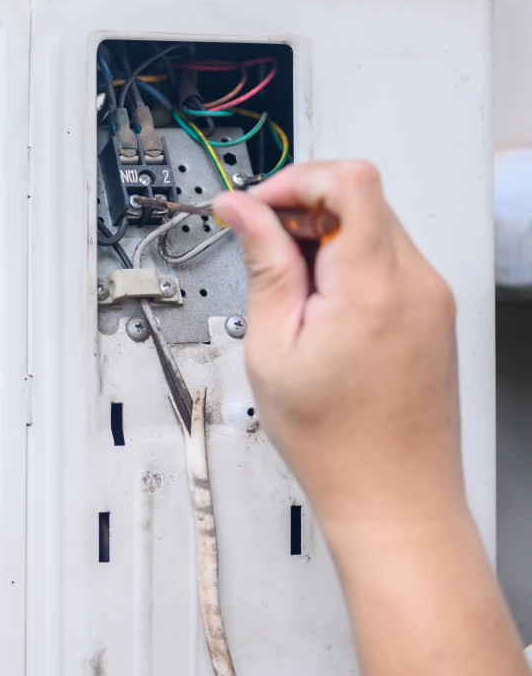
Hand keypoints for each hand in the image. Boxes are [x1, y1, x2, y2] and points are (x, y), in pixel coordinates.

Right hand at [213, 161, 462, 524]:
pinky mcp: (433, 310)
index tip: (257, 206)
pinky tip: (318, 307)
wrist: (393, 494)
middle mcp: (415, 282)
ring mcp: (432, 296)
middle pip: (359, 195)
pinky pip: (387, 256)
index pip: (349, 181)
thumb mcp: (273, 347)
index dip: (294, 181)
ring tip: (290, 293)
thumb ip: (263, 265)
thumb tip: (241, 210)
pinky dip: (346, 261)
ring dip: (322, 236)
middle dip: (301, 208)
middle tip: (262, 251)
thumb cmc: (336, 440)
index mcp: (372, 287)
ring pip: (372, 222)